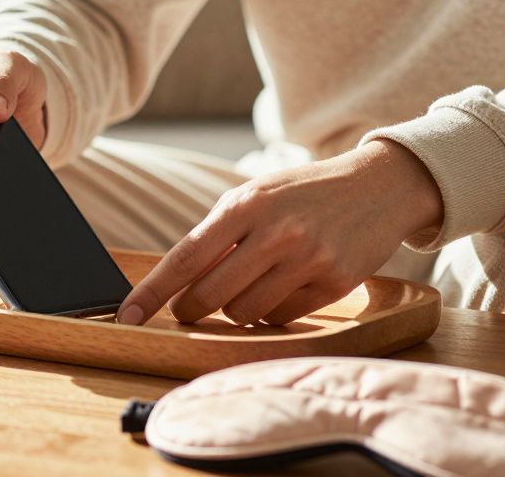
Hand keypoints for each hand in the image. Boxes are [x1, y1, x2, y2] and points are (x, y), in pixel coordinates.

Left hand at [117, 139, 442, 326]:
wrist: (377, 186)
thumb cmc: (301, 194)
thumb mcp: (255, 197)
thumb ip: (217, 235)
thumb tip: (175, 284)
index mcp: (244, 204)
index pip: (185, 257)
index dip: (152, 291)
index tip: (127, 315)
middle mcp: (275, 231)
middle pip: (210, 295)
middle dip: (191, 308)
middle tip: (188, 308)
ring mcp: (307, 259)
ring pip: (243, 313)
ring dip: (234, 310)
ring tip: (248, 285)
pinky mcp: (334, 283)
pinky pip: (280, 318)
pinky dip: (270, 312)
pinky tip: (280, 288)